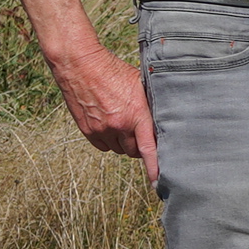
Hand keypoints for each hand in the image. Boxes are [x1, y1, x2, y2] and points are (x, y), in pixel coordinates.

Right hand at [51, 42, 158, 183]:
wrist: (80, 66)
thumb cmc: (114, 71)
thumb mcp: (141, 84)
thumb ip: (151, 105)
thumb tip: (167, 119)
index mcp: (136, 114)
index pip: (149, 149)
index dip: (155, 167)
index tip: (159, 182)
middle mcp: (119, 125)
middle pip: (135, 151)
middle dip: (140, 145)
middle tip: (141, 132)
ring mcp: (101, 129)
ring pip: (120, 149)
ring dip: (124, 142)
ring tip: (124, 124)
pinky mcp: (87, 130)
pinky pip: (104, 146)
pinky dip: (109, 141)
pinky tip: (111, 125)